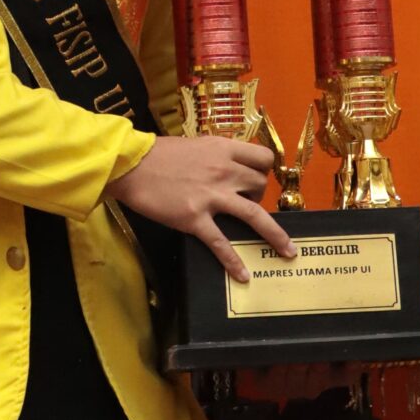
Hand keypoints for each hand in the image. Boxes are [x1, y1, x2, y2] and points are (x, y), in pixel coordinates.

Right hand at [113, 136, 296, 284]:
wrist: (131, 165)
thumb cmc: (158, 154)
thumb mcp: (195, 144)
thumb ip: (217, 154)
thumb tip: (229, 163)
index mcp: (223, 149)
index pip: (263, 158)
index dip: (265, 170)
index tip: (259, 179)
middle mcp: (224, 171)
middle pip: (260, 186)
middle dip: (259, 197)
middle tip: (247, 203)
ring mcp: (211, 196)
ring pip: (255, 215)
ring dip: (276, 235)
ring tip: (288, 252)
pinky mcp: (195, 218)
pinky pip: (221, 243)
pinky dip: (234, 262)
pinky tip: (244, 275)